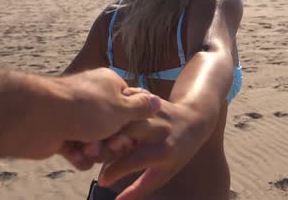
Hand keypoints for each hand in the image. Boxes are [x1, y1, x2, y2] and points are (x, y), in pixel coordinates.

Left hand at [4, 68, 162, 170]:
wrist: (40, 117)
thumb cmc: (86, 108)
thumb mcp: (122, 108)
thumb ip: (141, 107)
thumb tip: (156, 101)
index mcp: (109, 85)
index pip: (130, 105)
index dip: (134, 122)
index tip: (134, 133)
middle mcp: (93, 99)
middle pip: (115, 127)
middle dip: (114, 141)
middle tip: (113, 144)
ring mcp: (76, 117)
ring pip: (98, 141)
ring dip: (96, 150)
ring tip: (88, 149)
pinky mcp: (62, 135)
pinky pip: (79, 150)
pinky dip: (79, 156)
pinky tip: (76, 155)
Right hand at [98, 89, 213, 199]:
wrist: (195, 120)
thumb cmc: (177, 154)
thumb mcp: (163, 174)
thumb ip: (139, 189)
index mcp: (163, 151)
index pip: (132, 161)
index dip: (114, 171)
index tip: (102, 180)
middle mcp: (159, 129)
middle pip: (124, 133)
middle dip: (104, 143)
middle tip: (92, 154)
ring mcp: (153, 111)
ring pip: (121, 116)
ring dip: (106, 126)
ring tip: (95, 139)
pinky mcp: (148, 98)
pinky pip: (125, 102)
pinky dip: (112, 109)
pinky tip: (104, 119)